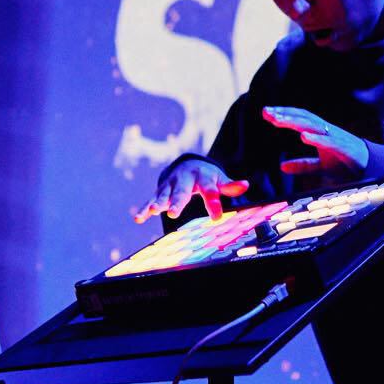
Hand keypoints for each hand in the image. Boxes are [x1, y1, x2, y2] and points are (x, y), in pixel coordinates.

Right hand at [134, 158, 248, 223]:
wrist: (189, 165)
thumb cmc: (207, 177)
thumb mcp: (219, 179)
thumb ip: (230, 185)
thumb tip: (245, 185)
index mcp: (202, 176)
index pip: (208, 191)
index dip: (212, 203)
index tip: (216, 217)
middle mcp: (184, 180)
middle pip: (181, 192)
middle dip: (177, 202)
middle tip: (174, 214)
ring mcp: (170, 186)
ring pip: (164, 194)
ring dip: (158, 203)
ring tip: (153, 211)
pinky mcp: (161, 192)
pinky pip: (151, 200)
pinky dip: (144, 208)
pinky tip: (138, 218)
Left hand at [260, 105, 369, 176]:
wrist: (374, 168)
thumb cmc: (348, 164)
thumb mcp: (321, 166)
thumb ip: (303, 165)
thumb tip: (282, 167)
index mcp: (321, 133)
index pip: (300, 119)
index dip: (284, 114)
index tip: (266, 113)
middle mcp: (328, 131)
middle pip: (303, 118)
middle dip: (284, 114)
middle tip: (265, 111)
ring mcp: (337, 138)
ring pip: (313, 126)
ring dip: (294, 122)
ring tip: (277, 120)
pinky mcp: (346, 148)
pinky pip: (330, 141)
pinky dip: (317, 138)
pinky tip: (304, 136)